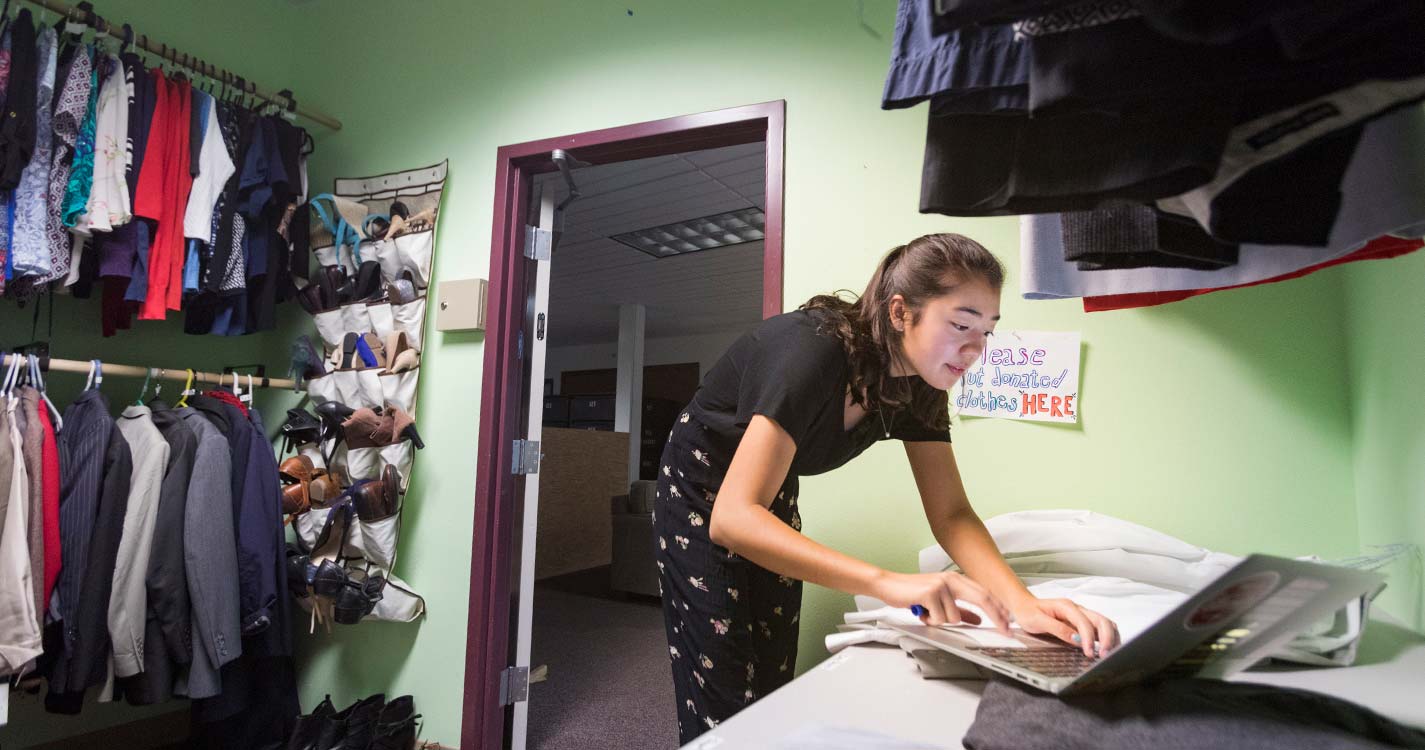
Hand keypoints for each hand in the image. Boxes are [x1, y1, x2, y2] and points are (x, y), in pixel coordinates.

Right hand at [872, 570, 1011, 633]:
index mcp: (956, 579)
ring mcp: (941, 585)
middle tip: (1006, 631)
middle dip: (997, 617)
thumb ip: (961, 609)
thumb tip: (979, 619)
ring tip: (928, 613)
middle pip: (983, 598)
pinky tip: (921, 612)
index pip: (985, 594)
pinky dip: (930, 620)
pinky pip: (940, 618)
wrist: (889, 585)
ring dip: (941, 621)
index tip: (1008, 623)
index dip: (999, 609)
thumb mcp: (941, 601)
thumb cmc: (913, 593)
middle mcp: (951, 579)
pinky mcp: (930, 593)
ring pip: (955, 617)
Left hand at [1012, 598, 1119, 657]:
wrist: (1024, 606)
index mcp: (1066, 606)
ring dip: (1110, 638)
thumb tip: (1077, 639)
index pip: (1084, 622)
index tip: (1089, 653)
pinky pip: (1100, 628)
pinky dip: (1107, 637)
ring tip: (1108, 653)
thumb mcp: (1038, 621)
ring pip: (1104, 623)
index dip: (1089, 638)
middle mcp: (1077, 609)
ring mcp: (1081, 615)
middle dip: (1106, 638)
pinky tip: (1105, 648)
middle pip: (1101, 620)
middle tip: (1104, 655)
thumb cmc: (1028, 612)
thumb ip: (1057, 629)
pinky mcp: (1082, 622)